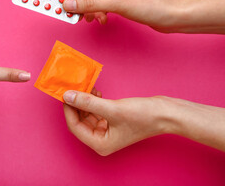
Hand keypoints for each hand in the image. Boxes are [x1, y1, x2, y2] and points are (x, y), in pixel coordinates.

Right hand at [62, 0, 185, 32]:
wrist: (171, 15)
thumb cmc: (151, 3)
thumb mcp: (116, 3)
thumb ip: (90, 4)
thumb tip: (68, 4)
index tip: (59, 1)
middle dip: (78, 2)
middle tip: (71, 15)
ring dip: (88, 9)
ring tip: (87, 20)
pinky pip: (100, 4)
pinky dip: (97, 12)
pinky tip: (100, 20)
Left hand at [63, 88, 224, 154]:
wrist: (166, 113)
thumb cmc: (143, 116)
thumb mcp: (111, 108)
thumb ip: (87, 102)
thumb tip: (67, 96)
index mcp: (100, 143)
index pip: (75, 126)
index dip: (68, 109)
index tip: (64, 93)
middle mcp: (101, 140)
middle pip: (80, 121)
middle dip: (76, 104)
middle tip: (72, 87)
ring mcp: (107, 131)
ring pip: (87, 115)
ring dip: (85, 101)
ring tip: (85, 86)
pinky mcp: (112, 122)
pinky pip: (96, 111)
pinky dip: (93, 101)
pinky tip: (94, 91)